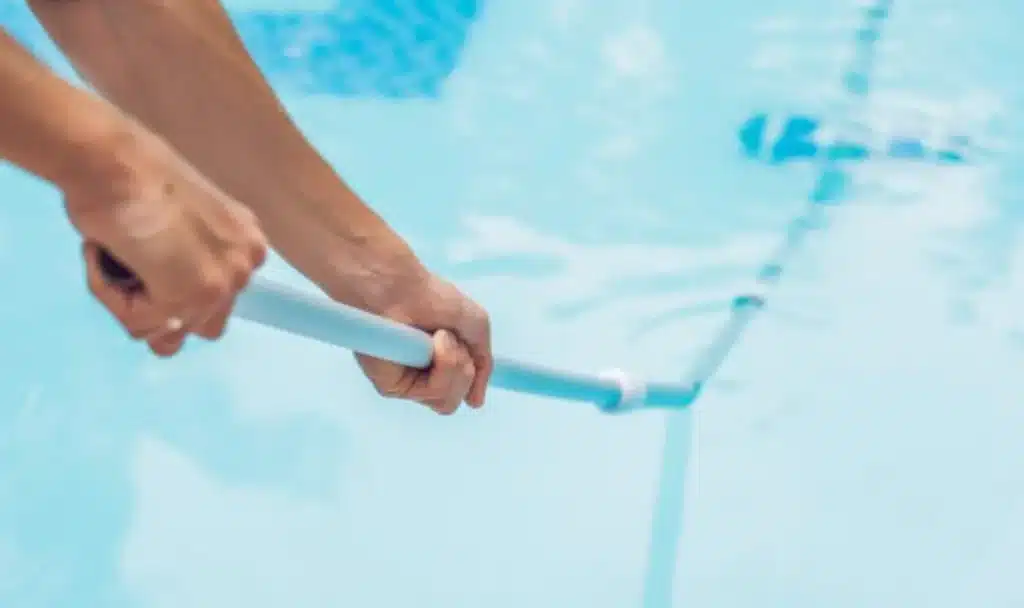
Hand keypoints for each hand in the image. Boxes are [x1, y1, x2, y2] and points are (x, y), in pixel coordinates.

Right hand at [64, 128, 266, 355]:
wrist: (114, 162)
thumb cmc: (132, 176)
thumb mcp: (179, 220)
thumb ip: (188, 254)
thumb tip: (167, 283)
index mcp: (248, 243)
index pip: (218, 298)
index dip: (172, 286)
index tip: (149, 259)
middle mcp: (246, 265)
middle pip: (203, 325)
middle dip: (164, 307)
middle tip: (135, 266)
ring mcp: (223, 283)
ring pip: (169, 331)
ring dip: (133, 304)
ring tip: (120, 257)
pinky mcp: (191, 297)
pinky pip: (141, 326)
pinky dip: (113, 298)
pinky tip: (111, 256)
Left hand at [355, 275, 492, 414]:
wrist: (403, 288)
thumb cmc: (433, 298)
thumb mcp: (475, 326)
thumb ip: (483, 365)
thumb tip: (476, 403)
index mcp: (435, 368)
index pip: (457, 393)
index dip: (467, 372)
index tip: (464, 347)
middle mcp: (418, 381)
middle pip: (452, 402)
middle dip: (463, 369)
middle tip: (448, 337)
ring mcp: (405, 385)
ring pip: (446, 402)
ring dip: (454, 363)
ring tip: (439, 336)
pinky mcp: (391, 387)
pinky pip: (433, 393)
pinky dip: (443, 364)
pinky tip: (430, 343)